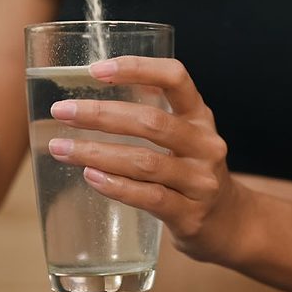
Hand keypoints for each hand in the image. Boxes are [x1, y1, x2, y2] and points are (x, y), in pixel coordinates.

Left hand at [47, 56, 252, 264]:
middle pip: (152, 122)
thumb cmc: (191, 171)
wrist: (229, 224)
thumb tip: (97, 85)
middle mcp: (205, 144)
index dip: (137, 68)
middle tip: (62, 111)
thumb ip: (154, 110)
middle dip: (101, 114)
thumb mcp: (185, 134)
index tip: (96, 70)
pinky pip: (149, 197)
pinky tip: (90, 176)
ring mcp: (200, 181)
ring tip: (62, 148)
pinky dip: (116, 186)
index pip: (175, 78)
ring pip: (145, 162)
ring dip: (97, 153)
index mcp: (200, 115)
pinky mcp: (190, 215)